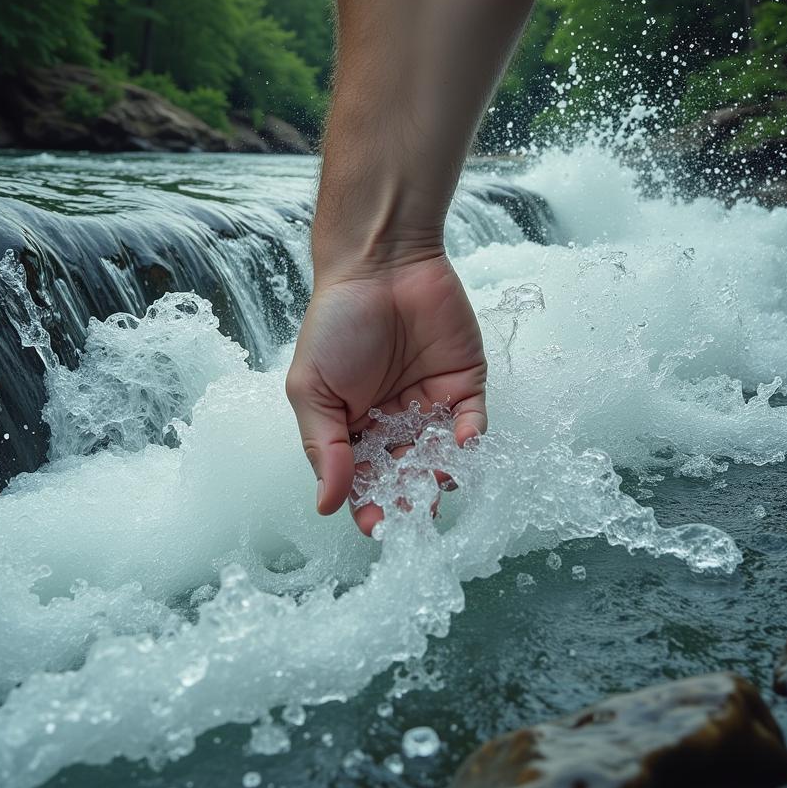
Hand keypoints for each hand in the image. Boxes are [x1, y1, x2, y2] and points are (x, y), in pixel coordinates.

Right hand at [286, 253, 486, 535]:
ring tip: (435, 481)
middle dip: (409, 497)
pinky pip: (472, 424)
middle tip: (413, 512)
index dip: (369, 504)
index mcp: (352, 427)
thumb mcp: (314, 388)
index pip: (362, 479)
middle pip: (405, 475)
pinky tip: (461, 446)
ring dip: (440, 475)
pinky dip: (470, 440)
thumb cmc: (336, 322)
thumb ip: (324, 448)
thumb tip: (327, 505)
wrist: (381, 263)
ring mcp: (430, 405)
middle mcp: (392, 422)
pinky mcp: (464, 385)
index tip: (377, 524)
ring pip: (440, 457)